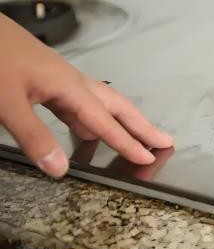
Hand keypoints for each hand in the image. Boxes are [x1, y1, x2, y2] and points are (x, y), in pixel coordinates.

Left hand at [0, 14, 172, 177]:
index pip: (106, 123)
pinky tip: (89, 128)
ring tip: (137, 136)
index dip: (127, 143)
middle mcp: (73, 82)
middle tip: (163, 141)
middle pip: (118, 106)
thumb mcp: (8, 102)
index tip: (147, 158)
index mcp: (70, 88)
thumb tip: (59, 168)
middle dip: (142, 125)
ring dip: (122, 120)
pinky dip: (95, 118)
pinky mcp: (50, 80)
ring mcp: (63, 80)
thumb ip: (34, 137)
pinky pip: (82, 103)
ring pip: (103, 103)